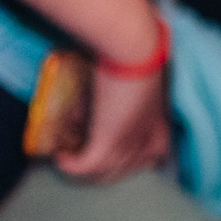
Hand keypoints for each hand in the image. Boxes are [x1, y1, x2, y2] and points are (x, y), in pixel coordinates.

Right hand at [55, 64, 170, 182]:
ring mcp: (131, 142)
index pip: (150, 158)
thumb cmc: (130, 57)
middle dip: (99, 168)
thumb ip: (104, 106)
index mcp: (159, 126)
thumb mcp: (123, 88)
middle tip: (77, 155)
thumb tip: (78, 119)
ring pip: (104, 173)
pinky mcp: (110, 140)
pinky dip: (71, 165)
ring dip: (82, 168)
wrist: (132, 47)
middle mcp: (149, 140)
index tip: (102, 150)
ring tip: (65, 156)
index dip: (125, 158)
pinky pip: (87, 166)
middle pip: (124, 171)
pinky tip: (61, 158)